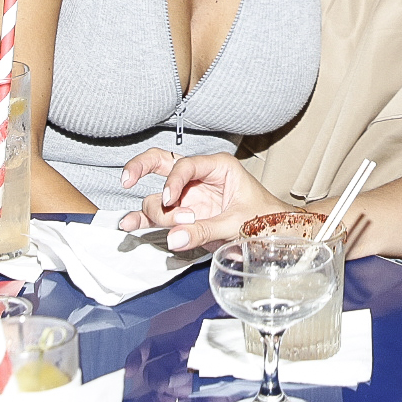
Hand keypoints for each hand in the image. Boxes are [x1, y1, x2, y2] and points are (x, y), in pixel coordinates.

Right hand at [116, 150, 287, 249]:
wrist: (274, 236)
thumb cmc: (263, 219)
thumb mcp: (236, 223)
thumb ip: (205, 230)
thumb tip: (174, 238)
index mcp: (218, 167)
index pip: (185, 165)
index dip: (173, 181)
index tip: (170, 200)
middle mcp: (198, 178)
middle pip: (161, 162)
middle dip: (140, 167)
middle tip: (127, 180)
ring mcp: (188, 197)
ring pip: (157, 197)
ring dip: (159, 213)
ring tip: (178, 228)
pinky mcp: (183, 216)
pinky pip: (157, 216)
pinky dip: (142, 220)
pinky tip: (129, 225)